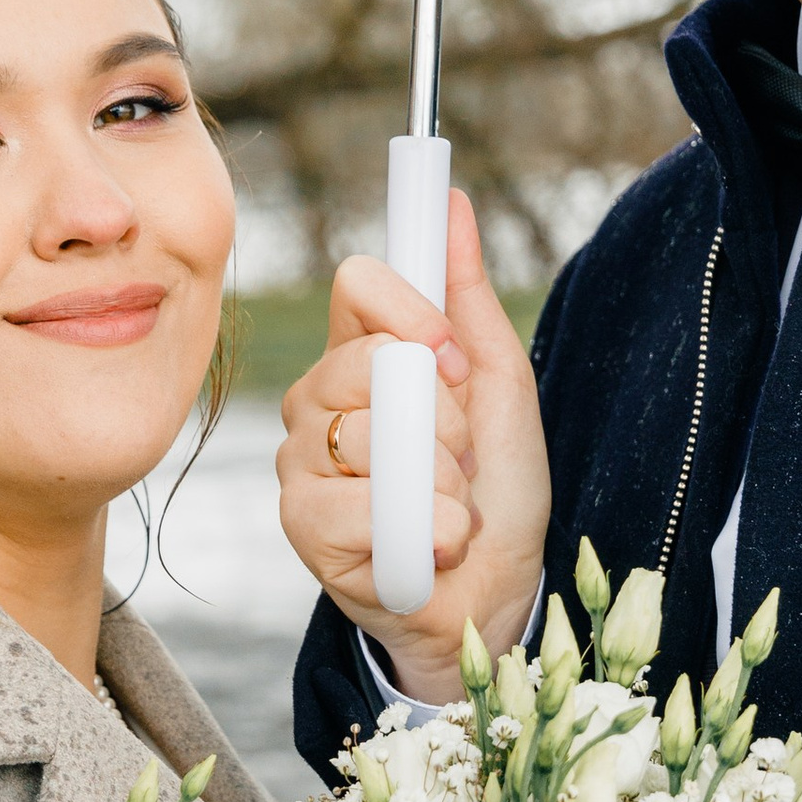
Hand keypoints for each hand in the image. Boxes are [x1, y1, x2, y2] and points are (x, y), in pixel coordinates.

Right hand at [277, 190, 548, 703]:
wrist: (495, 598)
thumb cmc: (497, 495)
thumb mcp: (499, 387)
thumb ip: (468, 297)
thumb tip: (451, 203)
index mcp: (362, 355)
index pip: (360, 284)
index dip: (414, 314)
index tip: (452, 357)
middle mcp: (319, 401)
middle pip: (370, 361)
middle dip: (443, 419)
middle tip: (457, 460)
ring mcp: (302, 462)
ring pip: (369, 434)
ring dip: (439, 482)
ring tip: (444, 509)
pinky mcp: (303, 526)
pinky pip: (358, 504)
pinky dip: (419, 532)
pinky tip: (422, 549)